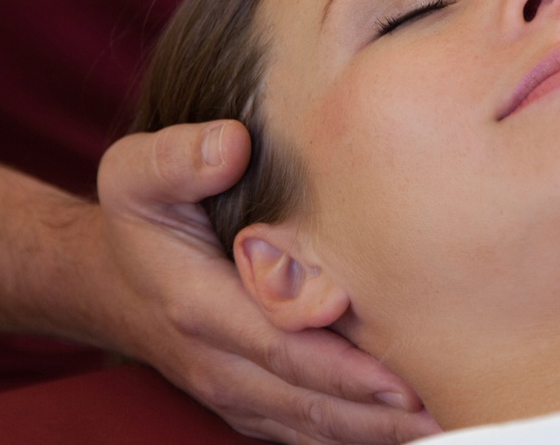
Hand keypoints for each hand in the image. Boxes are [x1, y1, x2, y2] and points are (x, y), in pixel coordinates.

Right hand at [96, 121, 439, 443]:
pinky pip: (303, 431)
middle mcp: (218, 363)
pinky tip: (405, 426)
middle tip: (449, 410)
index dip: (340, 368)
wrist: (110, 279)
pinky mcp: (249, 403)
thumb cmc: (141, 217)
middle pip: (307, 401)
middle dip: (378, 414)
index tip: (399, 376)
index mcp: (198, 308)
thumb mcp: (135, 172)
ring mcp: (233, 391)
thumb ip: (177, 156)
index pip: (279, 348)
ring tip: (447, 425)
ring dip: (375, 431)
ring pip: (311, 426)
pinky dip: (353, 433)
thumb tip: (232, 144)